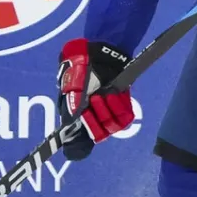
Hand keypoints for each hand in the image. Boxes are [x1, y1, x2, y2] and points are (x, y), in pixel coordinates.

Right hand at [56, 38, 134, 160]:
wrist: (102, 50)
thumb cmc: (82, 64)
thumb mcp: (72, 82)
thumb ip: (72, 103)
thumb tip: (73, 122)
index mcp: (74, 114)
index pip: (76, 141)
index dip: (79, 146)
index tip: (83, 141)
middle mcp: (91, 116)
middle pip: (97, 135)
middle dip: (96, 120)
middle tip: (94, 100)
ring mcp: (107, 111)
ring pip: (112, 126)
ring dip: (108, 110)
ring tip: (104, 93)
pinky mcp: (121, 104)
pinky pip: (125, 116)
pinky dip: (120, 105)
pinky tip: (115, 93)